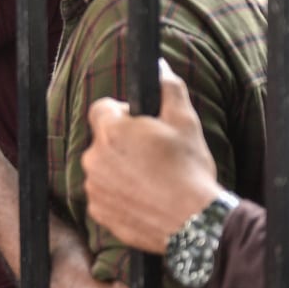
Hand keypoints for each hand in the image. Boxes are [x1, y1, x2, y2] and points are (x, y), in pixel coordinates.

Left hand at [82, 59, 221, 253]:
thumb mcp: (185, 122)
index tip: (142, 125)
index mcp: (110, 131)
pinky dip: (118, 194)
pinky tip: (143, 198)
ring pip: (102, 167)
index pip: (102, 108)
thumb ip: (168, 87)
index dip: (123, 113)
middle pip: (102, 139)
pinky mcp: (98, 211)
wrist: (194, 223)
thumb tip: (157, 64)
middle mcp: (93, 157)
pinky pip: (104, 194)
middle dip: (122, 143)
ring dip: (119, 168)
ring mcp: (93, 186)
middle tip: (152, 155)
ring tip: (151, 178)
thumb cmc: (190, 170)